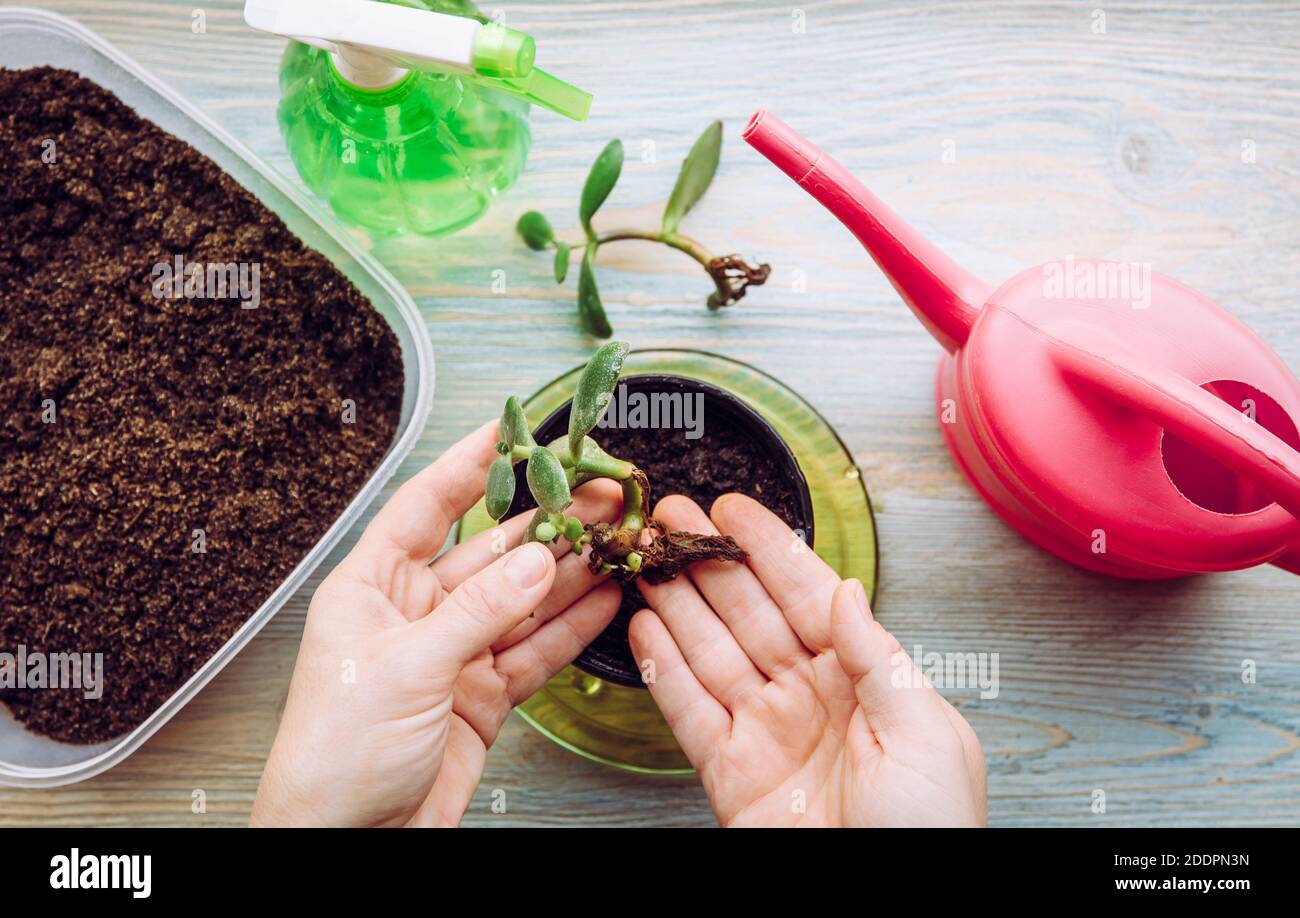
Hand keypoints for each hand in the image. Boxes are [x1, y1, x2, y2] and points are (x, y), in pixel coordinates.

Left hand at [251, 421, 621, 826]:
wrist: (347, 843)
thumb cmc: (335, 755)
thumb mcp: (408, 668)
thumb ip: (479, 611)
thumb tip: (537, 560)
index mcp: (373, 587)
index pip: (427, 506)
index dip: (470, 464)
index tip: (511, 428)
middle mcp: (415, 613)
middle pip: (490, 551)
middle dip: (545, 521)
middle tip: (597, 493)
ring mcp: (453, 654)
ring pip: (521, 599)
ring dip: (568, 571)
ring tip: (614, 538)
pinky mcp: (482, 695)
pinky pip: (534, 650)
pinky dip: (570, 627)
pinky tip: (603, 598)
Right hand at [629, 494, 985, 826]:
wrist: (884, 907)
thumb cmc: (930, 832)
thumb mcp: (926, 734)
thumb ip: (879, 658)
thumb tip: (847, 592)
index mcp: (863, 678)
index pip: (807, 594)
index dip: (768, 549)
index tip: (733, 510)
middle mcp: (809, 695)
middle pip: (748, 612)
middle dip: (708, 561)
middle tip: (671, 517)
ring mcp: (766, 730)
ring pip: (711, 651)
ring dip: (676, 603)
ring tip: (647, 560)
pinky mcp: (730, 772)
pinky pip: (689, 710)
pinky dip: (663, 669)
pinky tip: (643, 630)